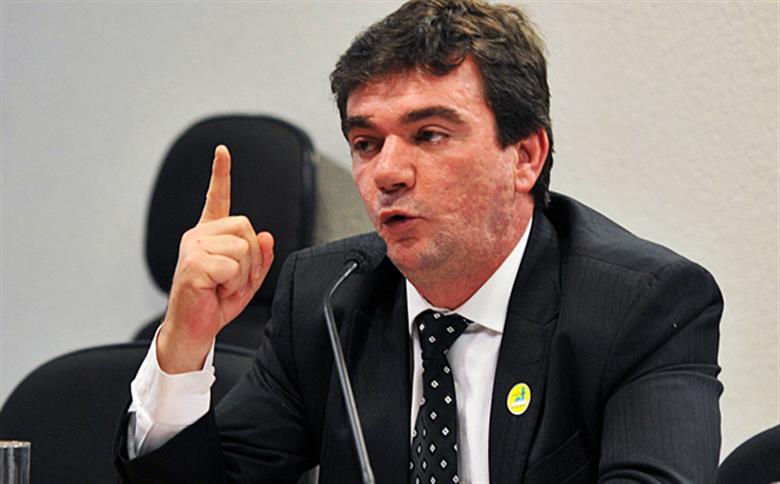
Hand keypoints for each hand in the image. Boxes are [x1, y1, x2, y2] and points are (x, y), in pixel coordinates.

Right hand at [157, 145, 273, 372]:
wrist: (193, 330)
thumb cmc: (215, 303)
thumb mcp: (247, 280)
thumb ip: (260, 257)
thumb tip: (267, 236)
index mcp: (210, 235)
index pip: (216, 198)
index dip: (220, 174)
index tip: (222, 151)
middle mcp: (199, 236)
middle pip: (246, 227)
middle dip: (252, 257)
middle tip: (233, 279)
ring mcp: (194, 248)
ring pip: (243, 247)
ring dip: (243, 274)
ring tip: (223, 286)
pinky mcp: (194, 264)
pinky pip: (233, 266)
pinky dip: (233, 283)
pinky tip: (216, 290)